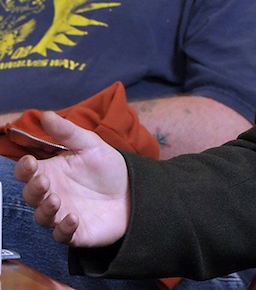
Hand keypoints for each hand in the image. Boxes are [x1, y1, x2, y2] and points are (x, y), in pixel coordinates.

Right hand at [14, 111, 130, 246]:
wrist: (134, 190)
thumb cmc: (108, 167)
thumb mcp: (91, 144)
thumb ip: (68, 132)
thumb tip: (46, 115)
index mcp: (52, 172)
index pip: (28, 172)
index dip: (25, 168)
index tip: (30, 162)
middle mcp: (53, 194)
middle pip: (32, 195)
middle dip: (34, 189)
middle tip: (44, 181)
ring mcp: (62, 213)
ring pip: (43, 217)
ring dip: (46, 209)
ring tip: (56, 200)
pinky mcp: (76, 231)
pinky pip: (63, 235)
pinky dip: (64, 229)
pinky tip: (73, 219)